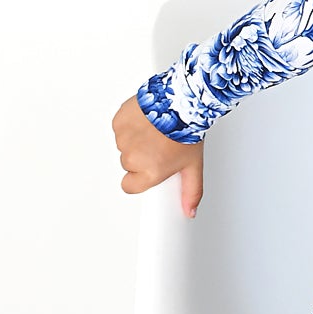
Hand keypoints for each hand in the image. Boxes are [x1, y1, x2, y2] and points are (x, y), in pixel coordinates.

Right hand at [112, 94, 204, 215]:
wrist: (182, 101)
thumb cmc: (188, 131)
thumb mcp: (193, 165)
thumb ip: (191, 191)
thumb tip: (190, 212)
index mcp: (149, 172)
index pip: (130, 186)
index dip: (140, 178)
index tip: (148, 169)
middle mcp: (133, 158)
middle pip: (129, 165)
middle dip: (142, 157)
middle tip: (159, 146)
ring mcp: (124, 139)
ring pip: (124, 146)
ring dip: (136, 140)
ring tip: (154, 131)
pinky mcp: (118, 122)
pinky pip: (120, 129)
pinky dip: (130, 125)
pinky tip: (145, 121)